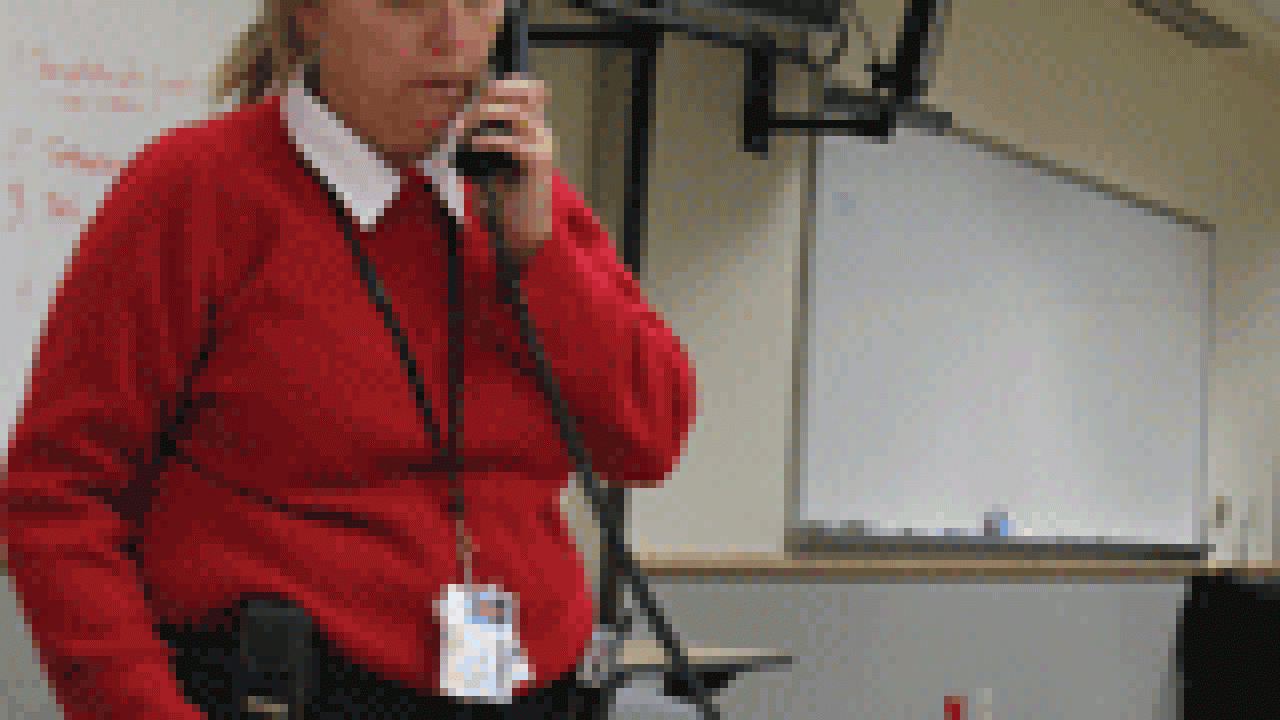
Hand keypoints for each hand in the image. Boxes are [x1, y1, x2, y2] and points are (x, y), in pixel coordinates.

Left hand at [456, 73, 554, 264]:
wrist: (522, 232)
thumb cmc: (501, 198)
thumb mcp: (486, 161)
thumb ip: (479, 137)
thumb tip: (455, 117)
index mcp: (531, 130)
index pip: (529, 90)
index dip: (504, 83)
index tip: (473, 87)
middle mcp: (542, 133)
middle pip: (525, 94)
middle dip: (492, 93)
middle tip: (464, 103)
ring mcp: (544, 147)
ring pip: (518, 114)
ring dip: (486, 114)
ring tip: (462, 125)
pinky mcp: (539, 164)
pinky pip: (514, 143)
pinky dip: (490, 142)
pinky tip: (473, 147)